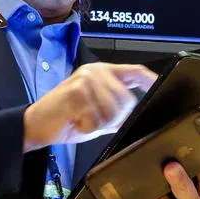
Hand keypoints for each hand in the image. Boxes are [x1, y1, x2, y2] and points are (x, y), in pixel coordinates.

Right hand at [23, 62, 156, 150]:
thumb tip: (140, 114)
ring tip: (84, 120)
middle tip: (97, 122)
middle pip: (127, 98)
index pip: (134, 71)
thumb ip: (119, 110)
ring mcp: (85, 79)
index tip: (163, 88)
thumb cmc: (68, 119)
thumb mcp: (99, 114)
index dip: (151, 80)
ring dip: (100, 124)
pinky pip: (96, 119)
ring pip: (113, 110)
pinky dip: (87, 127)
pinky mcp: (75, 91)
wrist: (36, 124)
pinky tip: (76, 122)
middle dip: (117, 118)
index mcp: (103, 72)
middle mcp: (95, 71)